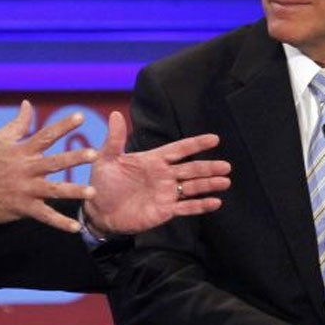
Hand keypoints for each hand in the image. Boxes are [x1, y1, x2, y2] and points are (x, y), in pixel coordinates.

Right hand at [0, 100, 97, 232]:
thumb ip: (17, 124)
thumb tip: (28, 104)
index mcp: (21, 151)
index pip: (45, 135)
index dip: (63, 125)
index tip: (81, 117)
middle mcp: (25, 169)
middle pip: (54, 162)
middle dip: (74, 158)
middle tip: (94, 154)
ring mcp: (25, 189)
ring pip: (53, 190)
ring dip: (74, 191)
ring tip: (93, 192)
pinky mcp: (23, 208)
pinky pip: (45, 216)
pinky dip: (60, 223)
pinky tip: (76, 227)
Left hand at [81, 111, 230, 236]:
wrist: (97, 210)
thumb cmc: (102, 183)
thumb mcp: (106, 159)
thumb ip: (115, 139)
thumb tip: (115, 114)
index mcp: (153, 160)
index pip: (179, 149)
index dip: (196, 144)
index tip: (214, 139)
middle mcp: (163, 175)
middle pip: (191, 169)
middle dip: (208, 167)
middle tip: (227, 165)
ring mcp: (165, 193)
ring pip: (192, 187)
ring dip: (209, 184)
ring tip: (225, 181)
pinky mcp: (164, 210)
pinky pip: (186, 207)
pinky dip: (201, 205)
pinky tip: (216, 202)